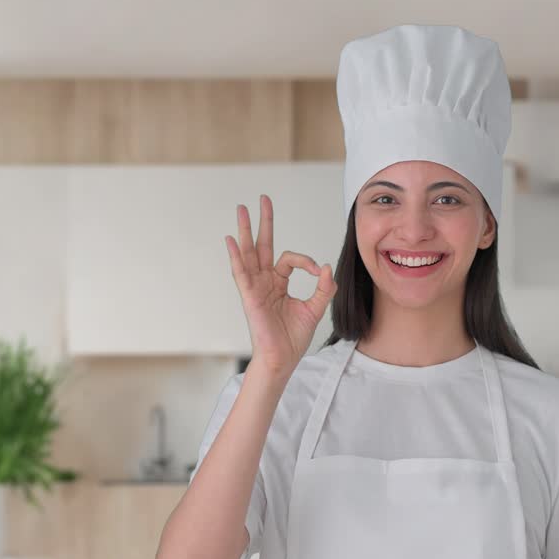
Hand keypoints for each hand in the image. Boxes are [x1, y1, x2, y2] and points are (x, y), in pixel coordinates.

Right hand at [224, 194, 336, 374]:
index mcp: (278, 283)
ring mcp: (255, 287)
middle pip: (262, 246)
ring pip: (249, 253)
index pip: (289, 259)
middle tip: (262, 199)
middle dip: (263, 222)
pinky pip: (240, 273)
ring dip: (245, 230)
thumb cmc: (294, 338)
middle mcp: (264, 281)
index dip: (307, 262)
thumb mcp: (314, 309)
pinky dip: (235, 256)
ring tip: (241, 209)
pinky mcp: (249, 296)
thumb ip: (323, 288)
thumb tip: (327, 267)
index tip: (320, 273)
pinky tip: (231, 239)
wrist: (283, 359)